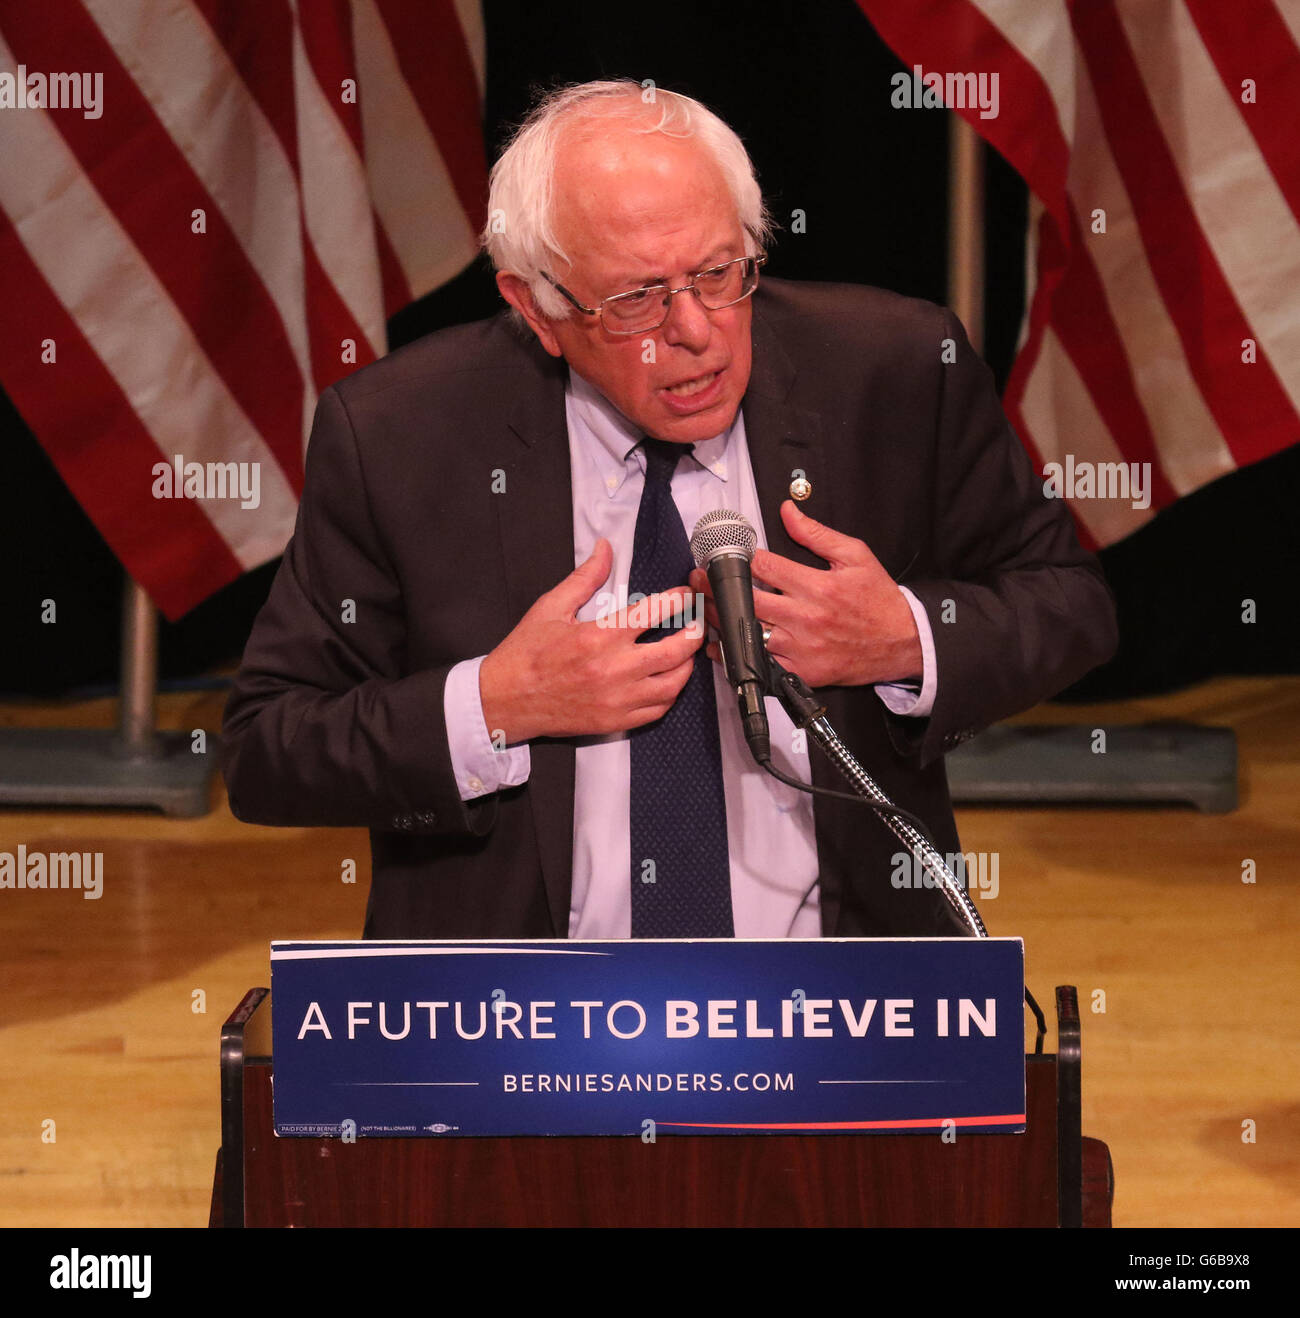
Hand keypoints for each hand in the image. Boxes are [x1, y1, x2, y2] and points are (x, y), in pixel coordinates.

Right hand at [479, 538, 704, 743]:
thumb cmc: (525, 654)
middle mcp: (613, 670)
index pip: (653, 612)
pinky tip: (667, 681)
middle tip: (698, 624)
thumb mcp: (551, 608)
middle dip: (694, 634)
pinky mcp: (615, 722)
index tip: (685, 594)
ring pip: (672, 685)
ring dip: (686, 667)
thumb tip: (604, 549)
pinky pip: (656, 710)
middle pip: (674, 652)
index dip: (677, 600)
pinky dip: (669, 695)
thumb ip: (585, 578)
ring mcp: (617, 700)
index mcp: (598, 637)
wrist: (504, 700)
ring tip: (687, 653)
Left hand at [688, 501, 921, 687]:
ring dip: (721, 620)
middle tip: (699, 579)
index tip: (726, 554)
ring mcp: (802, 648)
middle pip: (747, 600)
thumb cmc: (879, 600)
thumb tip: (788, 511)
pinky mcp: (802, 671)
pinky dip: (736, 655)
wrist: (903, 642)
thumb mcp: (855, 556)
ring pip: (748, 633)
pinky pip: (759, 664)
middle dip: (717, 587)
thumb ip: (816, 534)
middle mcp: (806, 618)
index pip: (764, 567)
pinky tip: (720, 644)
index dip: (740, 558)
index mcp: (817, 586)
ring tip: (704, 607)